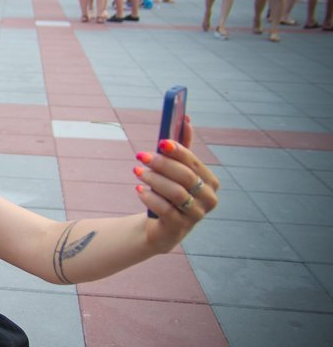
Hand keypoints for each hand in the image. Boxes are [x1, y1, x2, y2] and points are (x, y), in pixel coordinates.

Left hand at [134, 120, 219, 252]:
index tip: (161, 142)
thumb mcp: (176, 170)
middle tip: (141, 155)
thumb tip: (186, 118)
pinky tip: (139, 190)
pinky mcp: (180, 227)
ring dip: (153, 179)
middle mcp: (208, 198)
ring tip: (137, 171)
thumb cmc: (170, 193)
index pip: (194, 163)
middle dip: (162, 164)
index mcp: (210, 181)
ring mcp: (196, 215)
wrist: (162, 226)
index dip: (178, 151)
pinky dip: (150, 197)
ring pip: (176, 193)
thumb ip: (181, 148)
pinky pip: (165, 209)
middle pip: (185, 177)